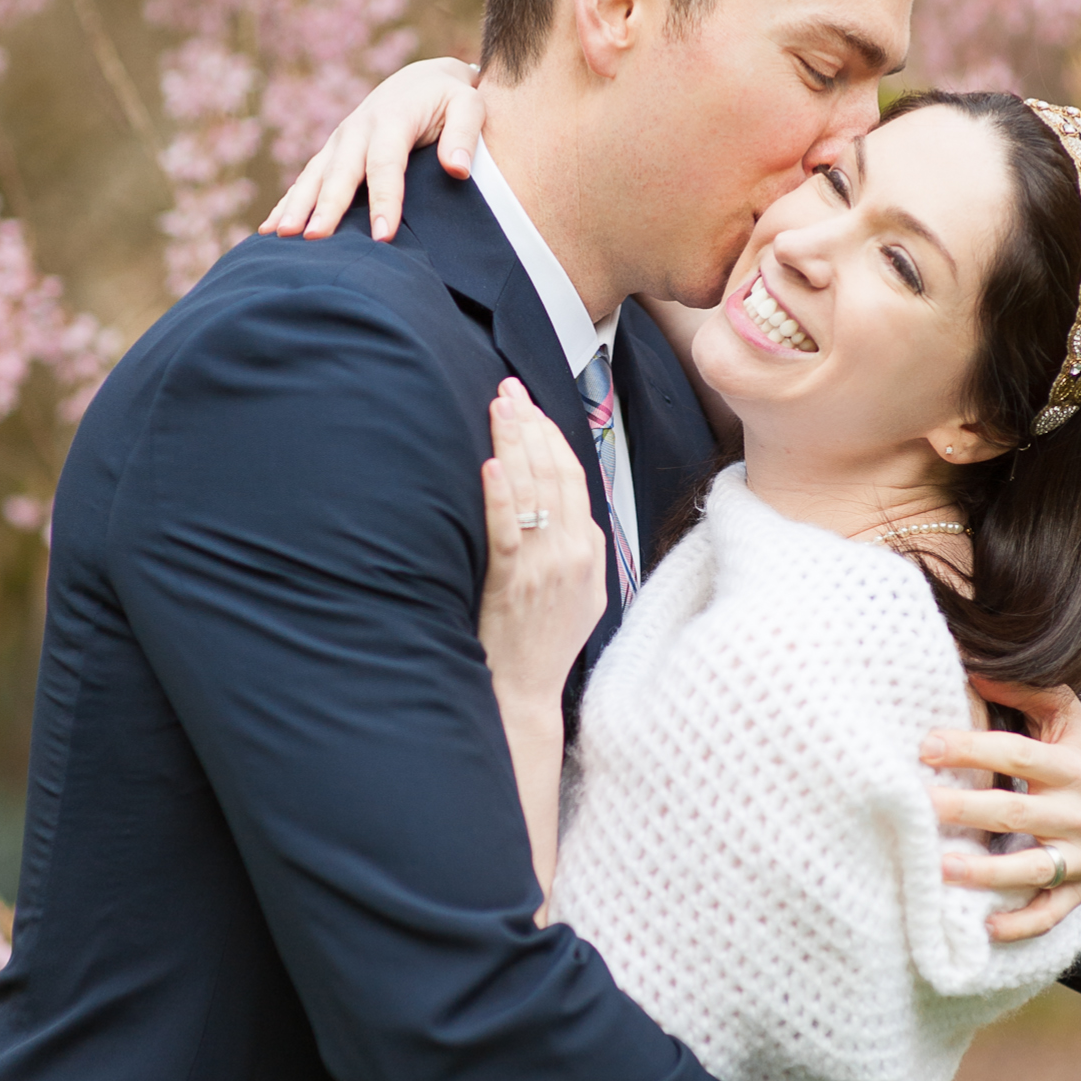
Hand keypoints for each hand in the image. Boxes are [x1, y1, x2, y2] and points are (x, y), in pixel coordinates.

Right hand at [259, 55, 484, 241]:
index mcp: (392, 119)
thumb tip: (457, 169)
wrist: (425, 80)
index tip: (383, 237)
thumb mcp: (470, 106)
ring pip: (315, 176)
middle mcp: (358, 129)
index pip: (385, 165)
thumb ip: (465, 135)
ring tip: (281, 236)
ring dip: (297, 206)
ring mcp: (340, 140)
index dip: (384, 201)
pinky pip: (307, 179)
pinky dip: (288, 202)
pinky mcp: (333, 151)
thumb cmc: (452, 98)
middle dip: (327, 207)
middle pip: (340, 173)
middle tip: (315, 239)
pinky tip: (270, 229)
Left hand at [477, 382, 606, 704]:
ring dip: (515, 445)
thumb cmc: (545, 643)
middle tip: (510, 389)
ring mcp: (544, 567)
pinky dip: (501, 496)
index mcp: (588, 549)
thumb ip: (578, 548)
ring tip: (500, 408)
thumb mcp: (582, 593)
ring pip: (532, 493)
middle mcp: (572, 552)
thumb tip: (569, 509)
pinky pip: (508, 531)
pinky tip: (492, 466)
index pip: (574, 477)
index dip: (551, 436)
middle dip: (531, 426)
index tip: (530, 405)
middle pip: (553, 474)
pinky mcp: (513, 583)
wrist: (526, 692)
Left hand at [922, 675, 1080, 940]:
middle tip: (922, 805)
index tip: (928, 745)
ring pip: (1035, 869)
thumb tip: (974, 662)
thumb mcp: (1066, 717)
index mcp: (1077, 766)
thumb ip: (1028, 690)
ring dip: (988, 873)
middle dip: (969, 810)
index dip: (974, 749)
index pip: (1020, 755)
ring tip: (942, 868)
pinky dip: (1021, 924)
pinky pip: (1051, 913)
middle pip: (1019, 812)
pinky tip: (984, 926)